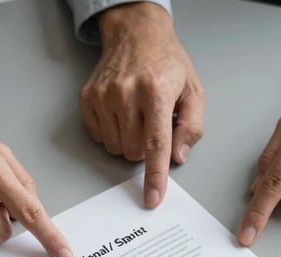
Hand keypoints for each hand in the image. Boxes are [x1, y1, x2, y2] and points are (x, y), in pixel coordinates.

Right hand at [82, 2, 203, 207]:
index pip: (156, 144)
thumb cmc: (167, 63)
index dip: (155, 176)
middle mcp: (127, 93)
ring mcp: (103, 95)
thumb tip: (177, 157)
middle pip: (134, 151)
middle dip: (145, 148)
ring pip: (115, 148)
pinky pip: (99, 137)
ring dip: (128, 141)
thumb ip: (191, 127)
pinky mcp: (88, 98)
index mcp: (157, 91)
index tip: (152, 198)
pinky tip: (120, 112)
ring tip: (136, 115)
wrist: (136, 34)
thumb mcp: (193, 90)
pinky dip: (112, 133)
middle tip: (151, 123)